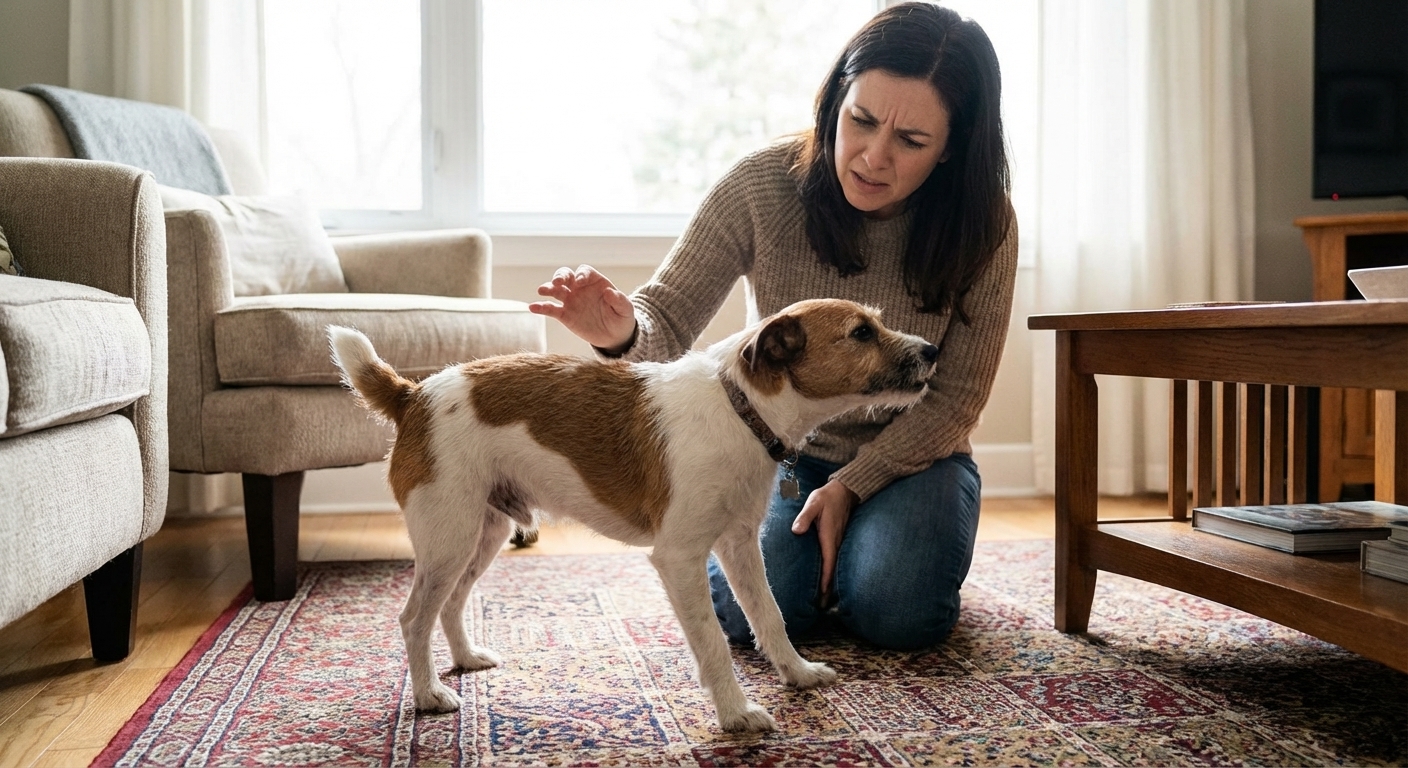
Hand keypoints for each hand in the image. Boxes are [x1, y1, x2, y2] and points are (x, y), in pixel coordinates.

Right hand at [528, 265, 637, 351]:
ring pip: (556, 289)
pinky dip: (541, 307)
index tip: (581, 282)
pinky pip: (551, 309)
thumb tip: (610, 292)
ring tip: (542, 290)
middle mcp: (580, 288)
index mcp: (595, 282)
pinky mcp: (565, 315)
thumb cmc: (621, 318)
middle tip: (557, 282)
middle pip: (566, 275)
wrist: (614, 336)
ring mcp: (571, 300)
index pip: (585, 272)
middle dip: (561, 276)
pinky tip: (532, 307)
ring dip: (548, 288)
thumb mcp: (625, 310)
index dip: (582, 274)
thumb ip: (619, 300)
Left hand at [790, 479, 858, 598]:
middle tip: (822, 607)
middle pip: (832, 570)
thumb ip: (804, 516)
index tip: (822, 597)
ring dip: (830, 582)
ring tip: (824, 600)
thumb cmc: (826, 497)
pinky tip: (826, 579)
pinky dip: (831, 571)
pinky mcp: (836, 539)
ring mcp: (837, 541)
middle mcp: (834, 542)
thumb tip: (796, 530)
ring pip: (834, 566)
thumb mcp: (813, 503)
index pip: (828, 564)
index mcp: (828, 537)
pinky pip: (834, 559)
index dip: (825, 581)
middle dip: (828, 589)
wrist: (844, 490)